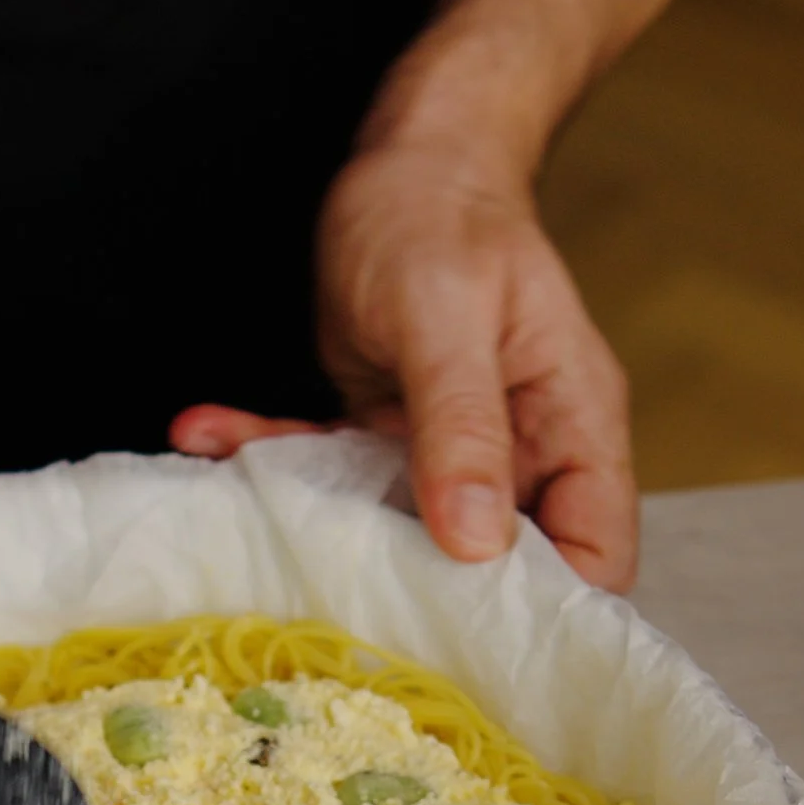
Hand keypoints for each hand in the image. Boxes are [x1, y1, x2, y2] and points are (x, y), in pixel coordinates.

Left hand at [170, 0, 678, 593]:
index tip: (475, 647)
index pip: (595, 557)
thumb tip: (478, 545)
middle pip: (494, 572)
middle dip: (420, 600)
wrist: (401, 157)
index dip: (551, 615)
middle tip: (338, 610)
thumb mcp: (449, 320)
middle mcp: (523, 456)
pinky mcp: (390, 444)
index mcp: (573, 430)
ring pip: (401, 535)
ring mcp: (455, 457)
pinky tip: (209, 437)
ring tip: (242, 512)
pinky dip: (273, 463)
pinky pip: (337, 479)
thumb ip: (464, 430)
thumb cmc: (444, 218)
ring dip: (320, 531)